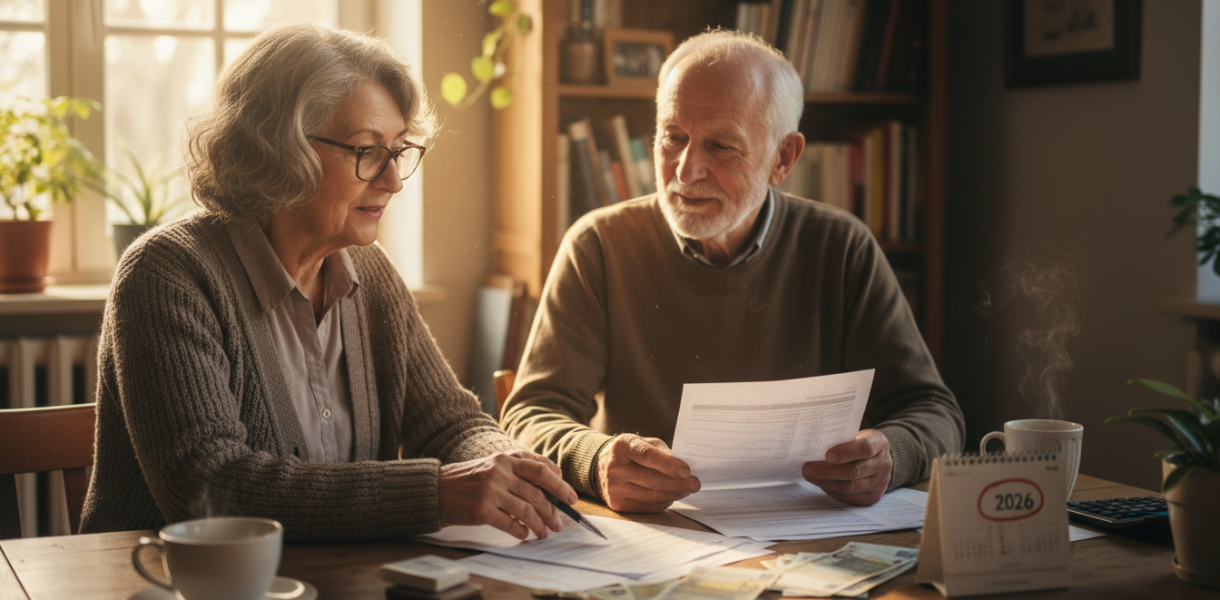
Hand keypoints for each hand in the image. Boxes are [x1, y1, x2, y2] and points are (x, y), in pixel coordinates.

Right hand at [439, 451, 577, 539]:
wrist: (437, 489)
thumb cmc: (470, 479)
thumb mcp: (494, 465)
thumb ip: (520, 468)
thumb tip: (553, 478)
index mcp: (506, 459)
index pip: (541, 470)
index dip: (560, 485)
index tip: (571, 498)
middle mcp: (500, 472)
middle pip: (537, 493)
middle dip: (552, 510)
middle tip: (559, 523)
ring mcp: (490, 491)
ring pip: (526, 509)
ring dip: (539, 524)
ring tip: (544, 533)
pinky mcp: (481, 510)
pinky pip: (509, 523)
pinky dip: (521, 530)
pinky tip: (525, 534)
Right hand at [595, 434, 699, 512]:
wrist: (602, 466)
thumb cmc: (631, 453)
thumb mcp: (644, 443)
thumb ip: (662, 452)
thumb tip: (684, 469)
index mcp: (623, 446)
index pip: (648, 456)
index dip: (670, 465)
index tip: (687, 471)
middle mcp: (615, 467)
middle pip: (652, 480)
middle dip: (678, 483)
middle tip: (695, 484)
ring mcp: (614, 487)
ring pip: (651, 496)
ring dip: (674, 494)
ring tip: (687, 490)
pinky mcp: (617, 504)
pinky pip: (646, 507)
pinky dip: (663, 503)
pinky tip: (672, 497)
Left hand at [801, 429, 891, 505]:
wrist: (877, 459)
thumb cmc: (858, 444)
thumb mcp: (854, 435)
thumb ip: (839, 439)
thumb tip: (812, 448)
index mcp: (879, 443)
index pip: (865, 448)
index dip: (845, 452)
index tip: (826, 454)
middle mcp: (883, 464)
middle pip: (854, 471)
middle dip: (827, 471)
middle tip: (808, 468)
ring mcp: (880, 483)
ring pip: (850, 487)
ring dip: (826, 482)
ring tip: (810, 476)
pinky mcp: (872, 497)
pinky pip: (849, 497)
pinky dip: (832, 490)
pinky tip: (821, 483)